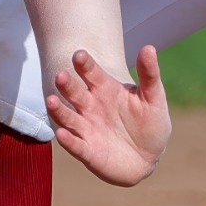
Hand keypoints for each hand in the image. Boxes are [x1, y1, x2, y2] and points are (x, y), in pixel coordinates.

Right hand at [47, 44, 171, 186]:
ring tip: (51, 101)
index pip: (92, 73)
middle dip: (67, 85)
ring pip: (68, 118)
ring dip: (59, 110)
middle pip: (75, 93)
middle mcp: (91, 107)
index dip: (85, 65)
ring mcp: (87, 129)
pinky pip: (75, 145)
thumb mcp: (154, 98)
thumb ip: (150, 75)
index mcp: (106, 90)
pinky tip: (62, 134)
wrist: (148, 158)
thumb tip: (149, 48)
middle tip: (61, 75)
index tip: (80, 55)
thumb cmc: (149, 123)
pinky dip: (68, 140)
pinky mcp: (87, 151)